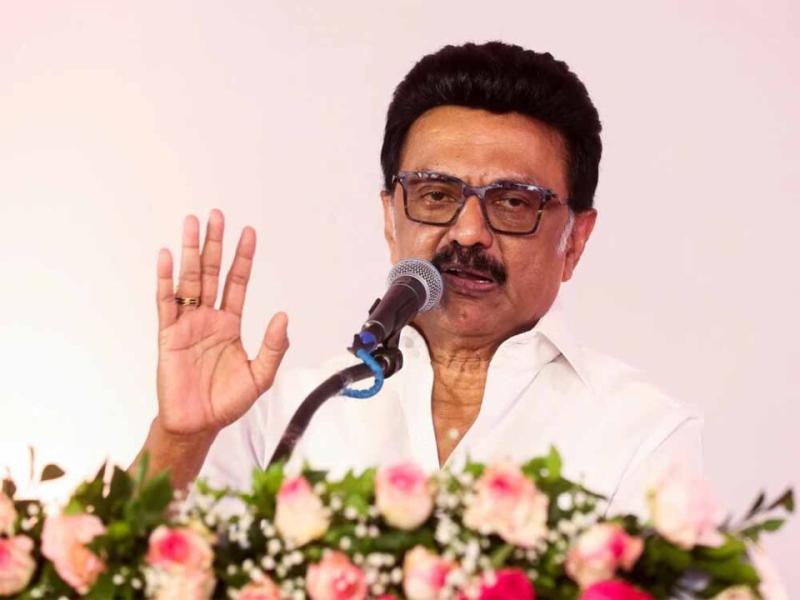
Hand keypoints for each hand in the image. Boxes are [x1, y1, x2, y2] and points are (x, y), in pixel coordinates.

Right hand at [154, 209, 288, 436]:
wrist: (199, 424)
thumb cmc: (227, 402)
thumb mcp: (260, 375)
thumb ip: (273, 346)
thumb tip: (283, 316)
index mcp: (230, 324)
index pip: (237, 283)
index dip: (243, 258)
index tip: (249, 233)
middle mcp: (209, 318)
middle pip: (212, 273)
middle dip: (215, 244)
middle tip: (216, 215)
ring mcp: (187, 324)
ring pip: (189, 280)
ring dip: (191, 252)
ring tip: (192, 224)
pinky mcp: (168, 335)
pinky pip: (166, 303)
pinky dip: (165, 280)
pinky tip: (166, 256)